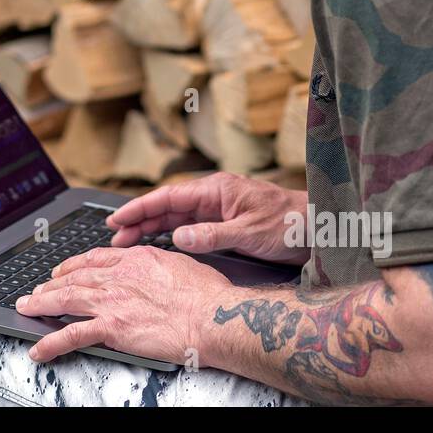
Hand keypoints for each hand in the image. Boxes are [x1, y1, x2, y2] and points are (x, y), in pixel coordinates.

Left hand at [15, 246, 233, 364]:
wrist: (212, 316)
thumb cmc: (207, 295)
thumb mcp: (180, 264)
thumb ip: (159, 264)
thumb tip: (157, 269)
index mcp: (137, 259)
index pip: (96, 259)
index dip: (75, 264)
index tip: (65, 269)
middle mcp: (118, 276)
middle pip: (75, 277)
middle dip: (52, 283)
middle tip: (37, 289)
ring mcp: (112, 301)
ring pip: (66, 299)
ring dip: (41, 304)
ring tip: (26, 308)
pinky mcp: (111, 328)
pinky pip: (72, 335)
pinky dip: (51, 343)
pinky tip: (38, 350)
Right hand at [106, 172, 308, 262]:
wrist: (318, 229)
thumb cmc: (290, 225)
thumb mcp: (250, 233)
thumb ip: (212, 235)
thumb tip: (179, 237)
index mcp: (217, 190)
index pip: (168, 196)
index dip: (139, 207)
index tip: (117, 219)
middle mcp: (214, 196)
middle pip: (167, 206)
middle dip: (138, 220)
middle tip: (114, 238)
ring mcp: (218, 209)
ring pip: (175, 216)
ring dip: (151, 228)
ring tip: (127, 242)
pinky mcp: (224, 222)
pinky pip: (189, 226)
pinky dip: (170, 233)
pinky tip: (157, 243)